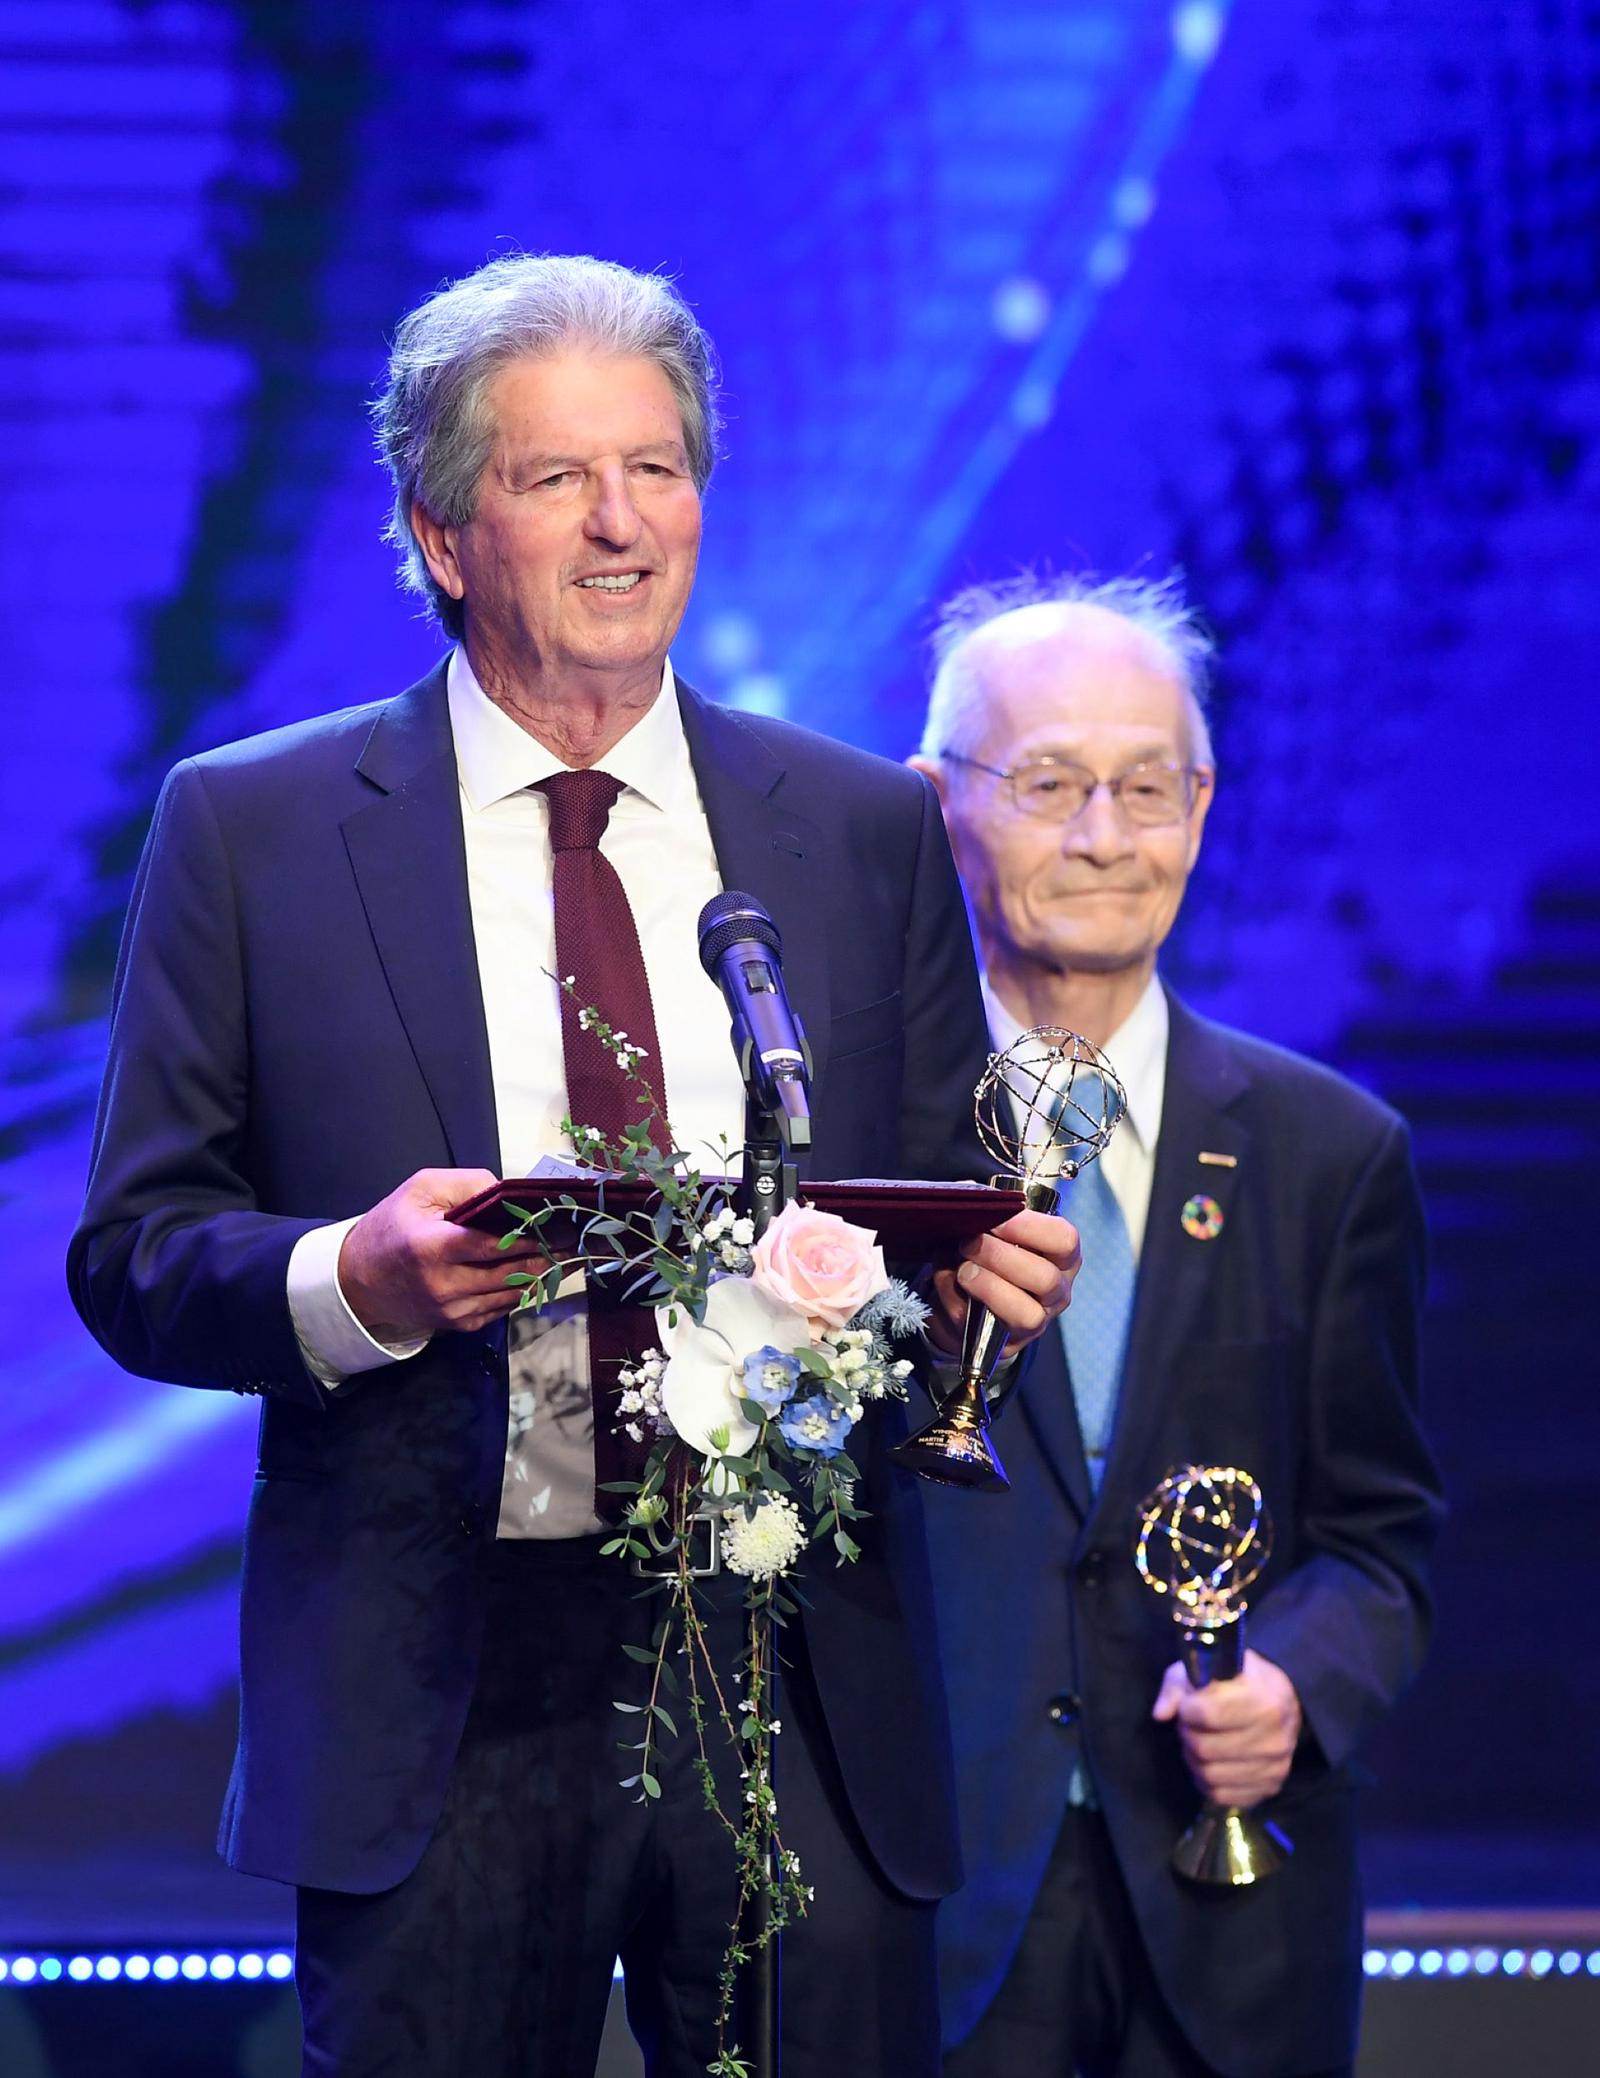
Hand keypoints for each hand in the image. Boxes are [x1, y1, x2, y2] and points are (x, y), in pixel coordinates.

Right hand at [338, 1169, 551, 1342]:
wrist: (357, 1279)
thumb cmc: (392, 1227)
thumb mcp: (421, 1189)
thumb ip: (468, 1184)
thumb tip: (511, 1193)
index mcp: (432, 1247)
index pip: (494, 1245)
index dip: (530, 1238)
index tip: (560, 1228)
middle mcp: (444, 1284)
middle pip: (510, 1273)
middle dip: (547, 1258)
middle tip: (575, 1243)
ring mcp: (451, 1310)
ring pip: (510, 1294)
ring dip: (540, 1277)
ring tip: (566, 1258)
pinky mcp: (456, 1325)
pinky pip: (500, 1309)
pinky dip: (518, 1292)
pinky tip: (535, 1275)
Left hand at [928, 1208, 1079, 1355]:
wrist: (967, 1296)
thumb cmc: (990, 1253)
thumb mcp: (993, 1229)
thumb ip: (990, 1214)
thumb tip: (974, 1201)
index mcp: (1061, 1256)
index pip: (1065, 1240)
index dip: (1031, 1227)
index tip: (998, 1219)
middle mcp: (1057, 1292)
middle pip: (1045, 1278)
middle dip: (1001, 1258)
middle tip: (969, 1243)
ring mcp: (1036, 1322)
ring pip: (1026, 1314)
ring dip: (988, 1287)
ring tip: (962, 1271)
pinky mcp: (1007, 1345)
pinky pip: (985, 1328)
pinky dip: (958, 1303)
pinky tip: (948, 1283)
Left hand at [1151, 1648, 1302, 1808]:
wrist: (1281, 1701)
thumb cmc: (1239, 1681)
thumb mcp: (1207, 1667)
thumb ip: (1178, 1685)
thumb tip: (1160, 1714)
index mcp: (1263, 1699)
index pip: (1208, 1714)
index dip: (1188, 1709)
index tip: (1189, 1704)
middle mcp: (1275, 1736)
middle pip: (1204, 1748)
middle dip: (1188, 1735)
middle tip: (1191, 1725)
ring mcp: (1276, 1766)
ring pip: (1210, 1774)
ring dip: (1194, 1759)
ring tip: (1200, 1742)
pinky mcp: (1271, 1787)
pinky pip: (1222, 1795)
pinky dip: (1206, 1781)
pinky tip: (1210, 1762)